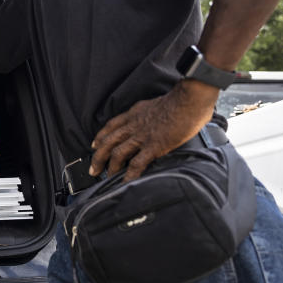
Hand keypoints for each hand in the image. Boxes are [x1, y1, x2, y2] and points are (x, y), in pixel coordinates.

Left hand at [89, 80, 218, 181]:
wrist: (190, 99)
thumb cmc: (182, 99)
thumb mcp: (158, 104)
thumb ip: (152, 114)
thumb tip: (156, 122)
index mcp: (135, 113)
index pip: (112, 125)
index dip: (101, 136)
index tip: (94, 145)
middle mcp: (134, 124)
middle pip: (109, 141)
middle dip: (98, 156)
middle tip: (93, 169)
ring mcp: (143, 136)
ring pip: (118, 153)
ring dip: (111, 167)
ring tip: (107, 178)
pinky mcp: (154, 146)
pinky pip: (137, 163)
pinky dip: (129, 175)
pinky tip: (126, 183)